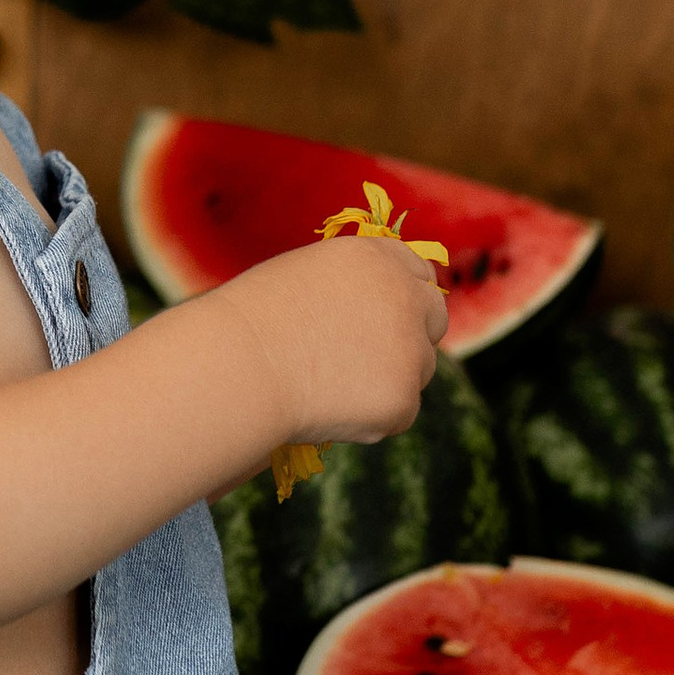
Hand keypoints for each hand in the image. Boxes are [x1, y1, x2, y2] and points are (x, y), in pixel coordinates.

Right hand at [229, 231, 446, 449]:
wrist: (239, 366)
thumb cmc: (252, 321)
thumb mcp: (306, 277)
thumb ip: (351, 287)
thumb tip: (370, 313)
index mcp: (378, 258)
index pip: (418, 272)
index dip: (406, 294)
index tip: (392, 314)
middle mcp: (405, 297)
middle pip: (434, 318)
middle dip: (413, 336)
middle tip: (375, 358)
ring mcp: (409, 350)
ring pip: (417, 369)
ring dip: (388, 377)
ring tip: (326, 384)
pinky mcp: (403, 399)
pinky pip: (397, 411)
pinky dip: (370, 416)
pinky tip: (326, 408)